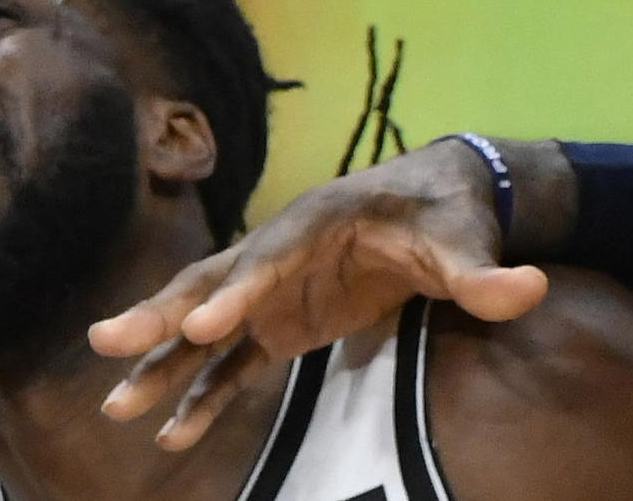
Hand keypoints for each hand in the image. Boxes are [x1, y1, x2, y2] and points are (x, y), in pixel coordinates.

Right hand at [89, 139, 554, 451]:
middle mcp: (280, 254)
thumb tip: (526, 289)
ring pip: (204, 329)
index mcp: (319, 222)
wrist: (441, 198)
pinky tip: (172, 435)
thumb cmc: (449, 211)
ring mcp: (274, 292)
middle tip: (107, 342)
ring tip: (114, 407)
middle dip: (161, 316)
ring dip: (161, 365)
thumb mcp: (467, 236)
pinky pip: (233, 367)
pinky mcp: (281, 324)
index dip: (241, 292)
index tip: (206, 326)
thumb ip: (486, 271)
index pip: (272, 259)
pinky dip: (203, 398)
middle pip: (211, 284)